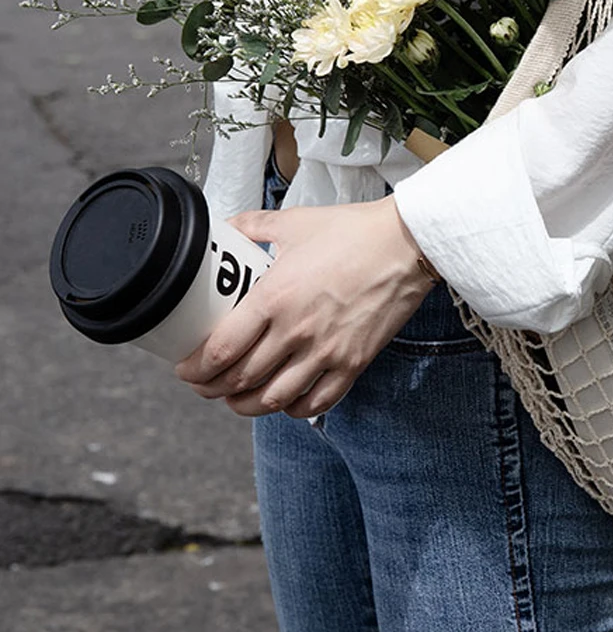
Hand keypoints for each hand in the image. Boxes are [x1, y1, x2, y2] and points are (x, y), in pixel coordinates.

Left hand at [174, 196, 433, 417]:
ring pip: (273, 400)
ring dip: (246, 405)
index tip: (186, 368)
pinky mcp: (353, 363)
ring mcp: (327, 352)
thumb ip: (254, 225)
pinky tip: (283, 400)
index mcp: (276, 297)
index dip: (195, 368)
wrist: (408, 244)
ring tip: (236, 398)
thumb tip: (226, 228)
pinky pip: (315, 403)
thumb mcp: (295, 222)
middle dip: (212, 389)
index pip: (221, 350)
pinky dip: (292, 409)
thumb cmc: (354, 231)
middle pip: (240, 380)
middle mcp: (297, 331)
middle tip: (204, 384)